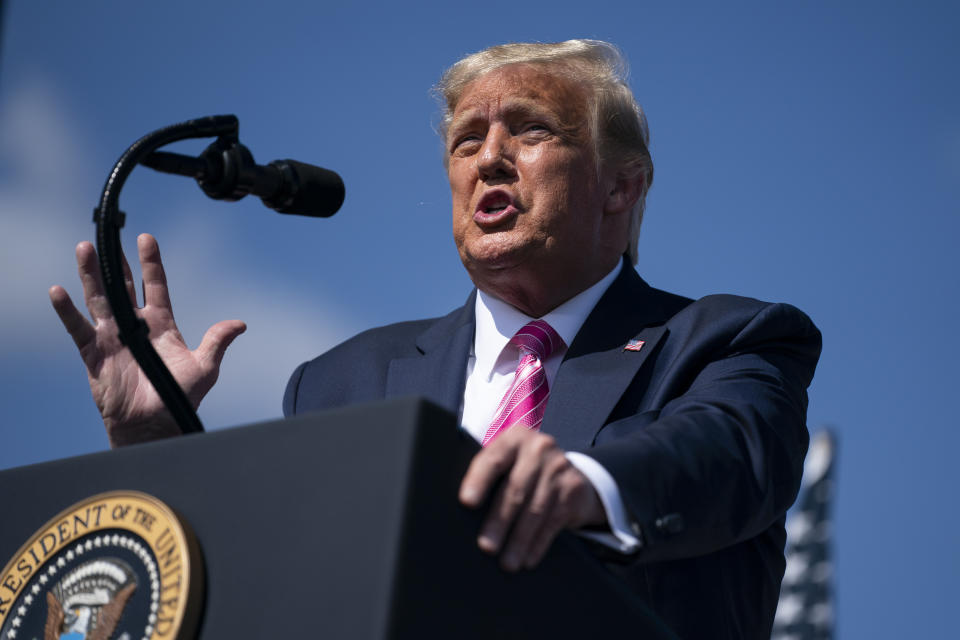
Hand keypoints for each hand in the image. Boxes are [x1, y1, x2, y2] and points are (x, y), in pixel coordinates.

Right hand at [49, 234, 245, 446]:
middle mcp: (134, 326)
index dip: (151, 263)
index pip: (155, 286)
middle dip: (115, 263)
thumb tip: (240, 324)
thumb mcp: (204, 367)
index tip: (147, 239)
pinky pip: (77, 328)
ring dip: (90, 276)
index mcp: (161, 325)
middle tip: (107, 237)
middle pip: (122, 286)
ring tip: (84, 249)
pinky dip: (67, 311)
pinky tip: (58, 291)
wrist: (153, 426)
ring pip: (99, 300)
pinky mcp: (94, 354)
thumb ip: (217, 341)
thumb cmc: (179, 398)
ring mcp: (112, 338)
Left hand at [458, 427, 604, 571]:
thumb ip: (489, 475)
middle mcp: (538, 448)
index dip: (479, 481)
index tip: (466, 502)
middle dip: (499, 521)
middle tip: (486, 546)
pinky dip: (538, 543)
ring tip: (507, 562)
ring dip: (519, 540)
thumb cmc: (522, 472)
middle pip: (515, 489)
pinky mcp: (574, 489)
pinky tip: (528, 559)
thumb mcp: (508, 463)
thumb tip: (462, 510)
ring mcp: (559, 468)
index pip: (493, 459)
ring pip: (535, 509)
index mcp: (514, 439)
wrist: (569, 473)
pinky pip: (553, 521)